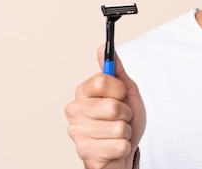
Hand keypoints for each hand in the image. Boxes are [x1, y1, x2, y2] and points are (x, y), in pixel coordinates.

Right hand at [65, 46, 145, 168]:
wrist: (122, 153)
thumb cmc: (124, 120)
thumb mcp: (126, 91)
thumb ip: (116, 70)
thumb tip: (103, 47)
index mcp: (83, 92)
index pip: (102, 80)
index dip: (119, 89)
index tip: (121, 94)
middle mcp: (75, 109)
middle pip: (113, 106)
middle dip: (126, 113)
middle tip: (121, 117)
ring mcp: (76, 131)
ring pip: (118, 127)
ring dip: (125, 132)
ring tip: (117, 133)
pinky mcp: (83, 151)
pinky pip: (118, 145)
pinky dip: (123, 146)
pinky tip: (113, 147)